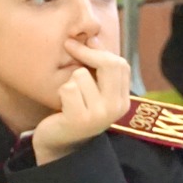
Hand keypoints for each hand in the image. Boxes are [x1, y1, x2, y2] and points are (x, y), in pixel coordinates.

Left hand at [30, 38, 132, 165]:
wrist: (59, 144)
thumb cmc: (74, 111)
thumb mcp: (92, 90)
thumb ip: (97, 68)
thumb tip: (93, 39)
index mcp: (123, 101)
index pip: (119, 64)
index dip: (99, 51)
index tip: (83, 44)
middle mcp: (116, 108)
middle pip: (108, 65)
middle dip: (86, 56)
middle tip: (70, 49)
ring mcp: (99, 115)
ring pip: (81, 75)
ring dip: (70, 81)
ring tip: (70, 96)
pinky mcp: (80, 119)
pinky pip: (68, 88)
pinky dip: (61, 92)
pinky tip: (62, 105)